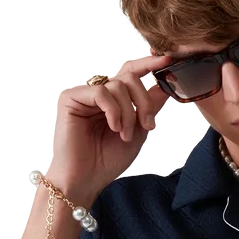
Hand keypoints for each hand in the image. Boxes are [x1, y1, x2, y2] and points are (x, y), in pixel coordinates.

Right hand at [44, 52, 173, 202]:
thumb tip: (165, 85)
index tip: (169, 58)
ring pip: (118, 85)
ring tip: (124, 134)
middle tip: (147, 124)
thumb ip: (149, 108)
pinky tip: (113, 127)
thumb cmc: (106, 161)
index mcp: (113, 99)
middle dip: (144, 100)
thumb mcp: (137, 132)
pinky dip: (113, 111)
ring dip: (128, 113)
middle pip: (129, 76)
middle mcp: (98, 93)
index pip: (131, 73)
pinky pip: (101, 92)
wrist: (85, 180)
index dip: (149, 63)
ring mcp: (83, 94)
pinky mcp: (69, 98)